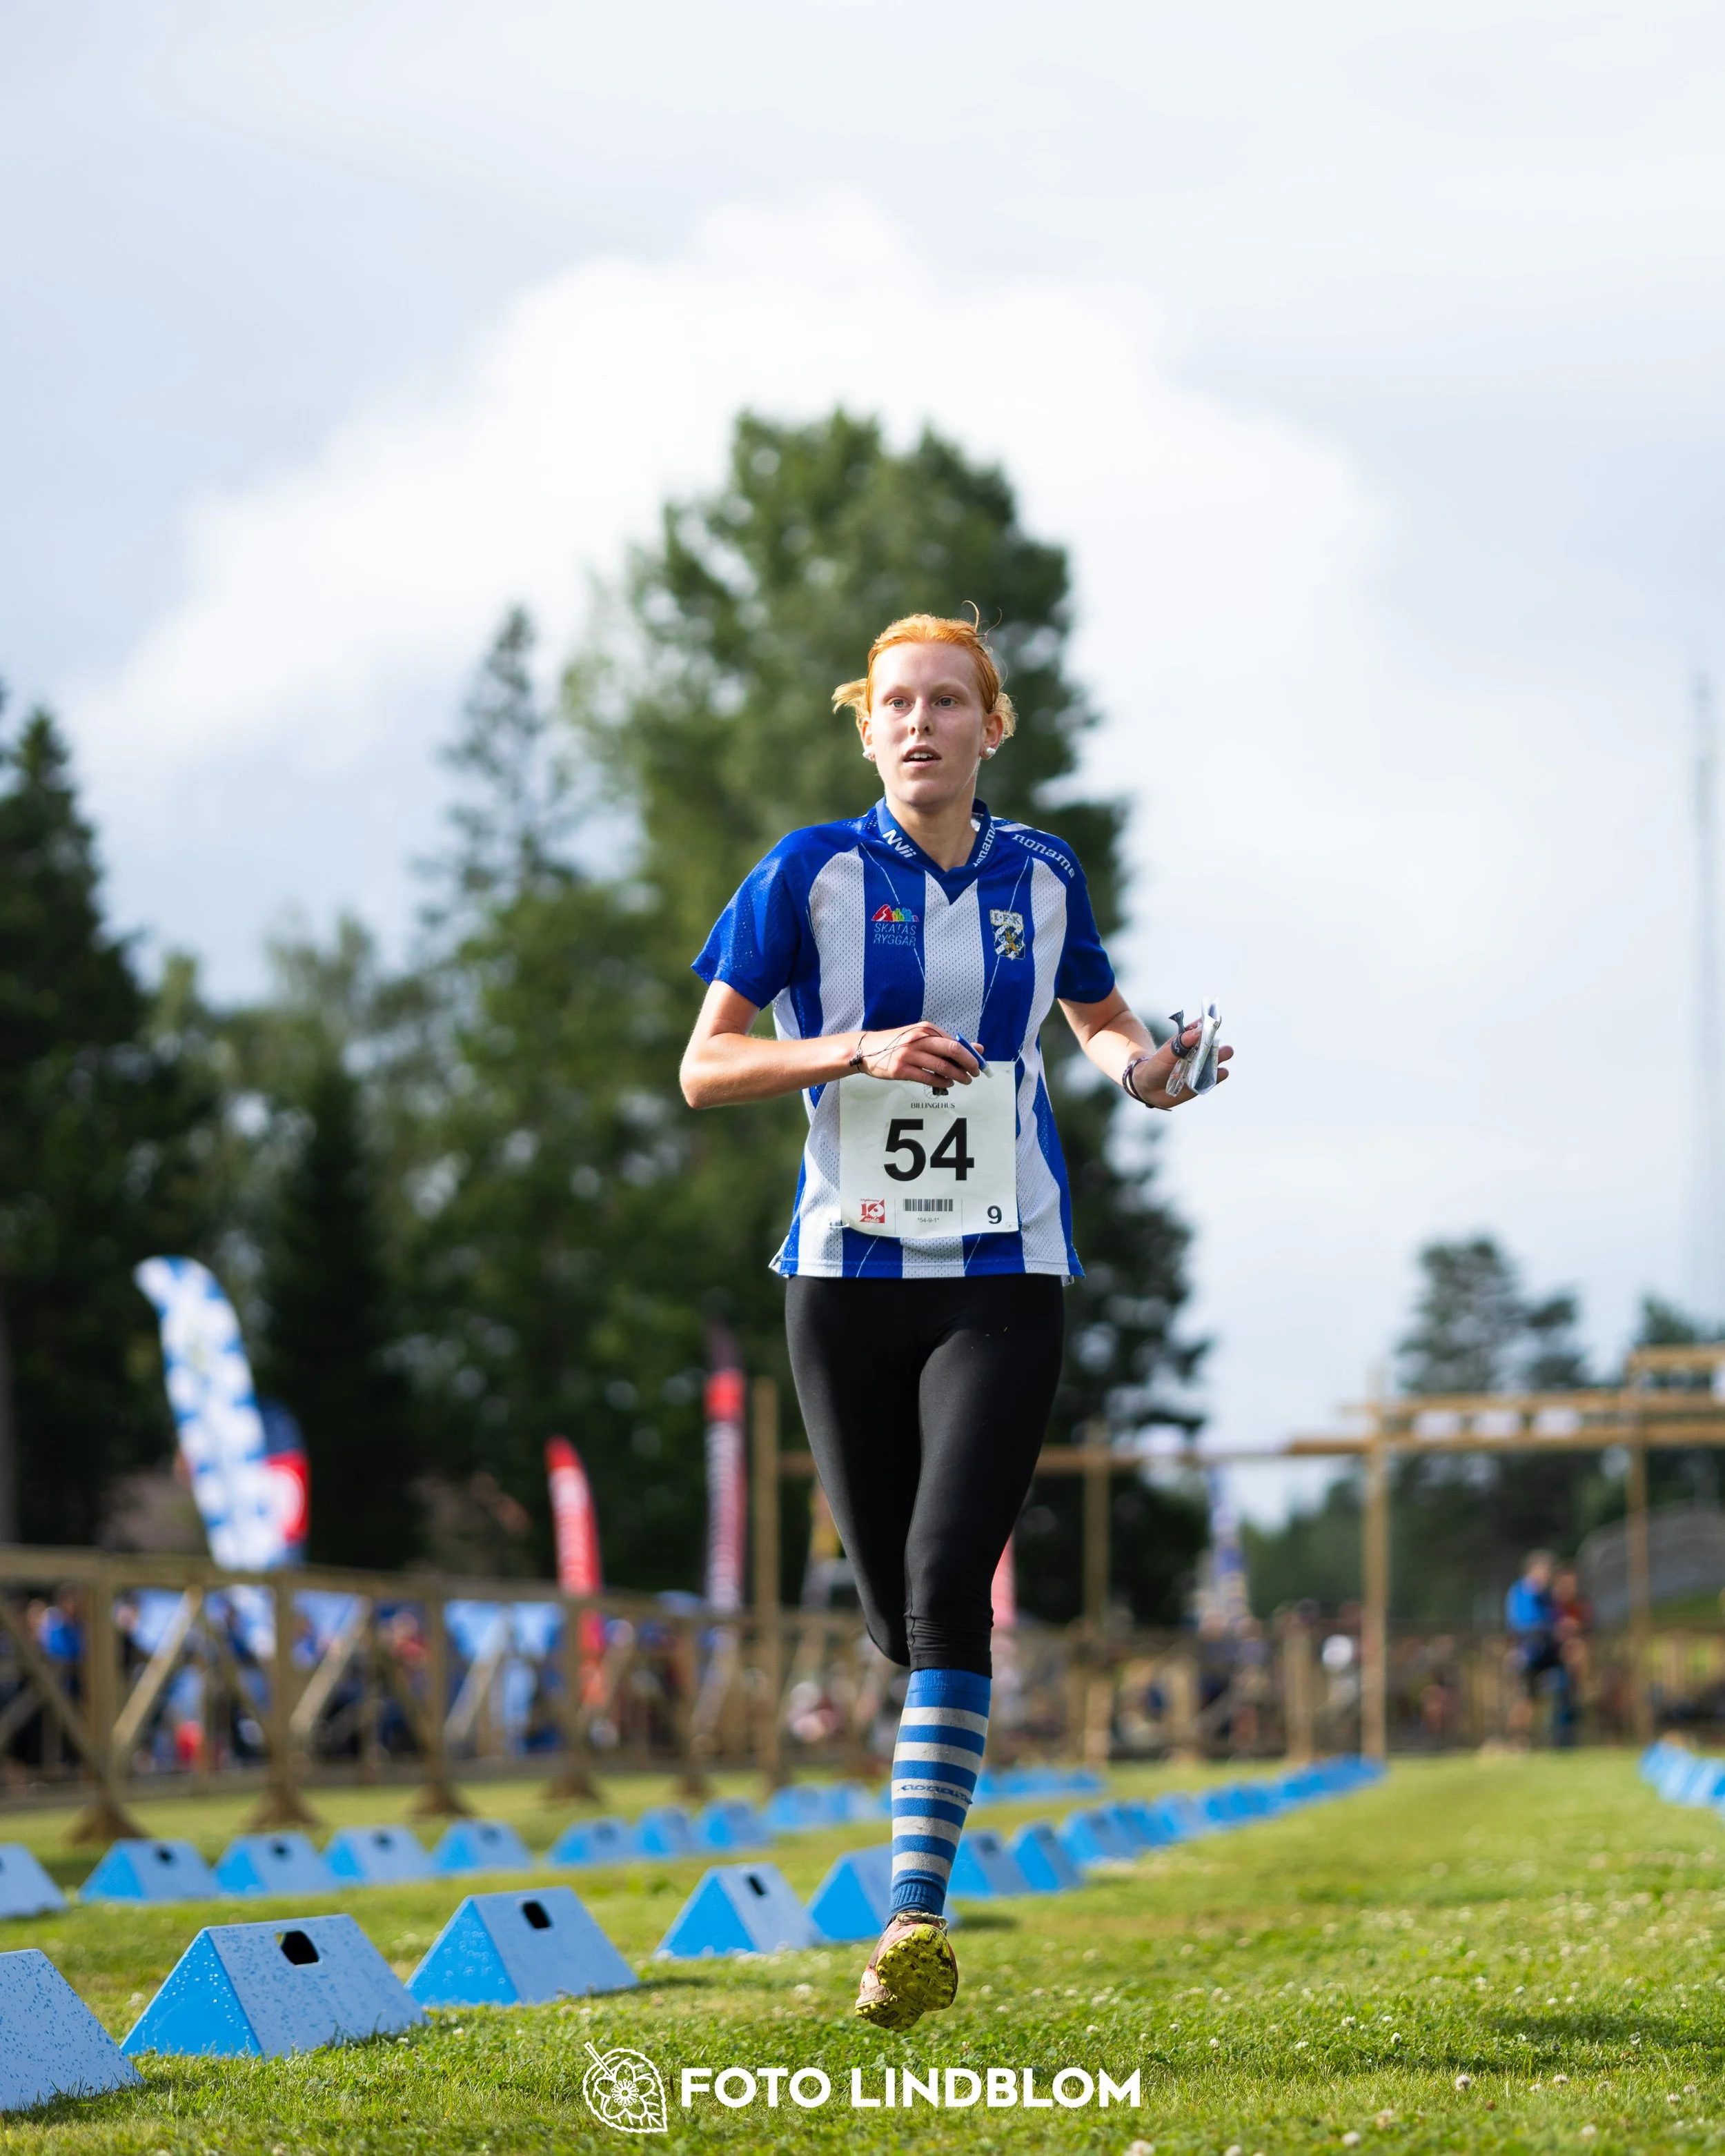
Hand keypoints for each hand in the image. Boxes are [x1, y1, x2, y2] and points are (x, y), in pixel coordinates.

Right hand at [853, 1021, 981, 1087]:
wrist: (866, 1049)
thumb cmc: (898, 1044)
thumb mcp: (921, 1037)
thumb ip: (946, 1042)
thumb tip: (976, 1048)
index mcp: (925, 1029)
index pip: (955, 1041)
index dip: (970, 1054)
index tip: (978, 1063)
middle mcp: (918, 1039)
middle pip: (952, 1051)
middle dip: (968, 1064)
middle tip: (975, 1073)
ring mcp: (909, 1054)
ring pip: (942, 1067)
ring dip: (957, 1076)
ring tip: (964, 1080)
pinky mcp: (901, 1070)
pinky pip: (928, 1078)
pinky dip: (941, 1083)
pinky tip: (947, 1084)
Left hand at [1124, 1022, 1233, 1109]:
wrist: (1150, 1086)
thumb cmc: (1158, 1064)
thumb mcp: (1167, 1052)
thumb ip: (1182, 1042)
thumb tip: (1199, 1030)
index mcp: (1191, 1040)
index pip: (1204, 1029)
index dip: (1212, 1024)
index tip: (1217, 1020)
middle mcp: (1200, 1052)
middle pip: (1215, 1046)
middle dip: (1220, 1046)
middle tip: (1219, 1048)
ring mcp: (1203, 1067)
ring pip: (1218, 1061)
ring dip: (1221, 1058)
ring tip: (1220, 1057)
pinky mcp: (1204, 1082)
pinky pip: (1215, 1078)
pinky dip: (1218, 1076)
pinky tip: (1218, 1074)